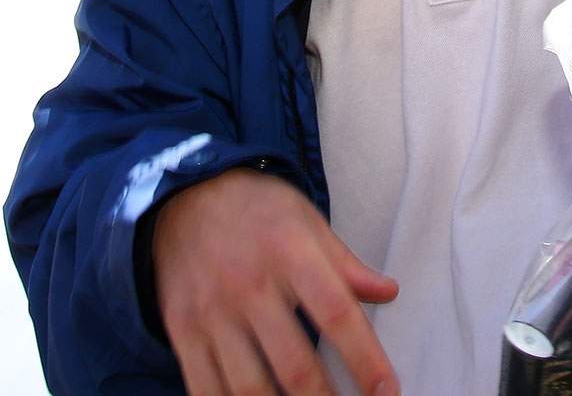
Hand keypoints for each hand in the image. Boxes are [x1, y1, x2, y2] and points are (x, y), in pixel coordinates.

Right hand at [153, 168, 399, 395]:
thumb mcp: (307, 220)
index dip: (365, 358)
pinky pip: (206, 389)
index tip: (387, 391)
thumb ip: (346, 264)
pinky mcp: (182, 331)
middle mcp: (249, 284)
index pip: (336, 314)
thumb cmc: (258, 210)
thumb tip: (389, 292)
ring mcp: (211, 312)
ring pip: (250, 388)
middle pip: (295, 365)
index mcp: (290, 252)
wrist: (183, 195)